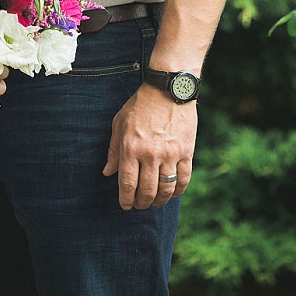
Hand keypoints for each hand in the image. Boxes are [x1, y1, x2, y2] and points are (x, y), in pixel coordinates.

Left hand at [103, 83, 195, 208]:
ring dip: (160, 201)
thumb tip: (108, 172)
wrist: (168, 89)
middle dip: (142, 203)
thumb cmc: (140, 105)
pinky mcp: (187, 152)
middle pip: (147, 191)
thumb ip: (113, 150)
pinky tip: (172, 193)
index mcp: (131, 147)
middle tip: (140, 205)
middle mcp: (150, 154)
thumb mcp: (120, 123)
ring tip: (155, 202)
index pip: (127, 184)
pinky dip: (178, 191)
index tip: (125, 205)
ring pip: (166, 189)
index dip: (126, 200)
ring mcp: (170, 154)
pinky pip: (184, 179)